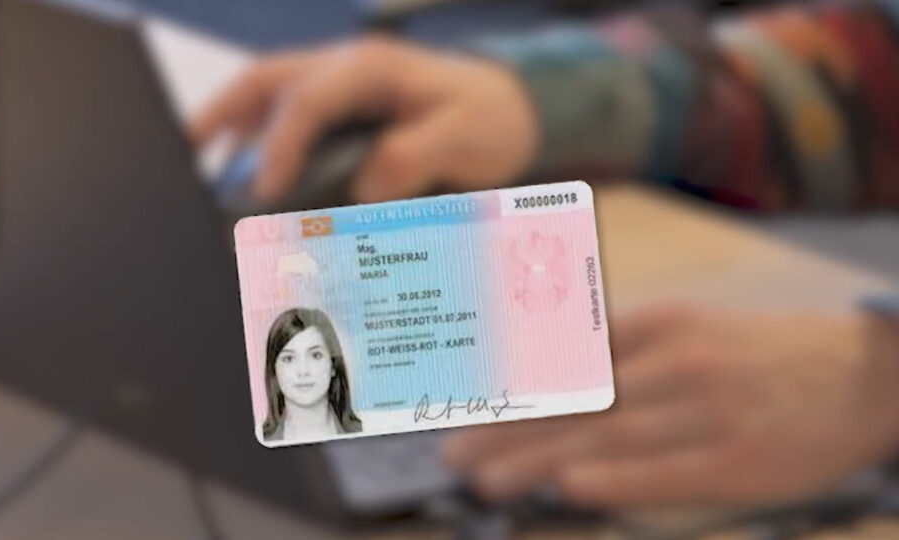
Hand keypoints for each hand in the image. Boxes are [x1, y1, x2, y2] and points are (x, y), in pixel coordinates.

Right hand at [191, 35, 538, 202]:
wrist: (508, 109)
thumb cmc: (488, 119)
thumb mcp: (466, 136)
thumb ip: (416, 156)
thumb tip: (364, 184)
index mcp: (373, 70)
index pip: (310, 101)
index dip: (281, 145)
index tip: (265, 191)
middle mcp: (346, 70)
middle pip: (266, 80)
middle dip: (220, 114)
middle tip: (182, 153)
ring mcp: (339, 85)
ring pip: (267, 94)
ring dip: (230, 126)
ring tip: (198, 167)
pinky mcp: (341, 107)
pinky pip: (285, 114)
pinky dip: (257, 138)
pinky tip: (244, 172)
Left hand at [441, 304, 898, 508]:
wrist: (859, 374)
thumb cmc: (754, 356)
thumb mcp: (687, 332)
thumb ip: (620, 353)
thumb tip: (546, 378)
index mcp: (658, 324)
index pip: (566, 359)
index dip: (510, 387)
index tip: (461, 408)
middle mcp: (676, 360)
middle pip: (574, 399)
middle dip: (506, 428)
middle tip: (453, 453)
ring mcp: (708, 408)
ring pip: (608, 435)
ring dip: (538, 459)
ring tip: (486, 479)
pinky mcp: (739, 457)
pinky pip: (666, 471)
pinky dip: (615, 480)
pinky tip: (569, 488)